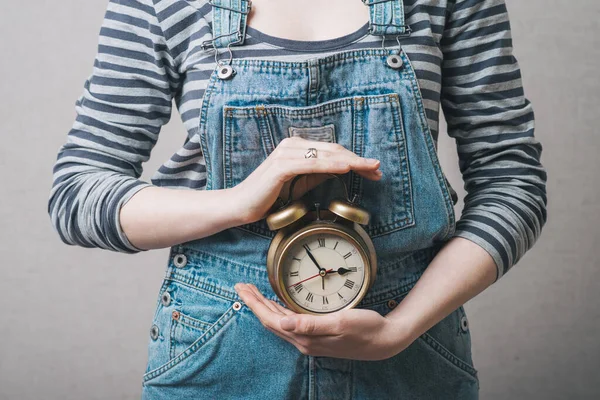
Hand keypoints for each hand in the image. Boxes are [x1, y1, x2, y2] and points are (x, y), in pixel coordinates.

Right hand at [232, 136, 381, 224]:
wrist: (240, 206)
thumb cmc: (268, 196)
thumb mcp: (299, 184)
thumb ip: (316, 174)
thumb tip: (338, 169)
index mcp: (297, 148)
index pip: (332, 151)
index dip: (355, 159)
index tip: (372, 169)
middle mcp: (292, 146)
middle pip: (333, 150)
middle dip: (358, 160)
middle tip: (378, 169)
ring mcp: (286, 154)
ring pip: (326, 155)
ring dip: (351, 161)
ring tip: (369, 168)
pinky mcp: (281, 166)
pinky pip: (311, 164)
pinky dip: (330, 165)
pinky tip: (346, 168)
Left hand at [234, 283, 412, 360]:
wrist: (384, 340)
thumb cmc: (366, 329)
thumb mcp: (340, 322)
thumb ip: (310, 324)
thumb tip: (283, 322)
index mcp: (305, 338)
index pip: (271, 319)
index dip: (254, 304)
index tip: (242, 288)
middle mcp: (304, 340)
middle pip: (270, 320)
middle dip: (254, 303)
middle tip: (241, 286)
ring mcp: (310, 339)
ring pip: (278, 321)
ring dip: (264, 306)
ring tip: (253, 293)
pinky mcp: (317, 335)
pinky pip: (290, 322)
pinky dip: (278, 310)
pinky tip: (277, 304)